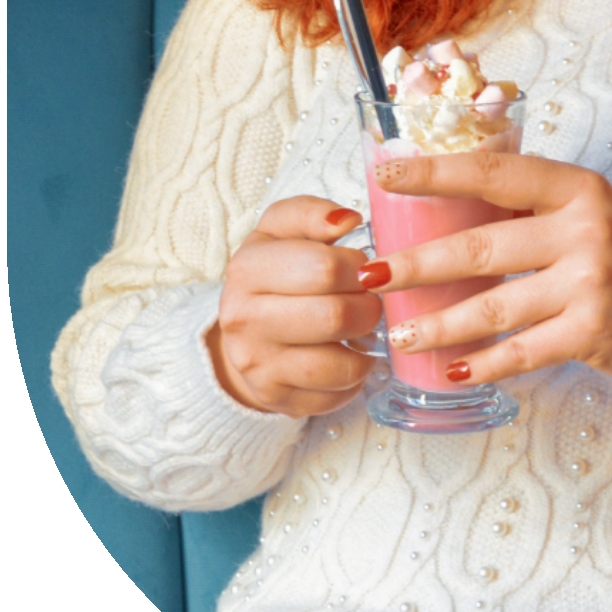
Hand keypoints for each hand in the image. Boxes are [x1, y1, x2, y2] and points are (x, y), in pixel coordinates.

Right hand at [206, 199, 382, 415]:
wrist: (243, 329)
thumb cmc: (275, 272)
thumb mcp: (281, 230)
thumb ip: (311, 213)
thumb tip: (347, 219)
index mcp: (247, 269)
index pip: (324, 268)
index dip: (358, 267)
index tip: (360, 267)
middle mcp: (244, 320)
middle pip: (336, 316)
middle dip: (368, 306)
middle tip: (369, 298)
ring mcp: (258, 366)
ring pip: (341, 364)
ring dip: (366, 344)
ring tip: (361, 327)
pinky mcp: (277, 399)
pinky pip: (338, 394)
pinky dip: (356, 375)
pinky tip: (347, 354)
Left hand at [357, 152, 611, 408]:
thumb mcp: (588, 211)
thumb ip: (530, 206)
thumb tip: (445, 203)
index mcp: (575, 188)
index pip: (493, 171)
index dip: (435, 172)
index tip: (386, 173)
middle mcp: (582, 229)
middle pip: (479, 246)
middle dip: (416, 262)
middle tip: (369, 273)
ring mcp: (588, 283)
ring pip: (492, 306)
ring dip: (437, 321)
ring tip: (397, 330)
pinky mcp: (591, 332)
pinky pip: (520, 351)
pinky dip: (481, 363)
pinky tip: (447, 369)